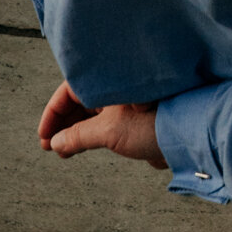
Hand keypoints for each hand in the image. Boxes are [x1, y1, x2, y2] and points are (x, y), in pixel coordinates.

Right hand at [38, 79, 166, 169]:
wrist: (188, 135)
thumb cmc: (153, 122)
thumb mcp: (109, 131)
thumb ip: (79, 136)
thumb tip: (56, 142)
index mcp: (108, 80)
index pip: (70, 90)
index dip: (53, 113)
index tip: (43, 135)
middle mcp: (116, 87)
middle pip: (79, 101)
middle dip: (62, 124)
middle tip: (49, 145)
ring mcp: (125, 102)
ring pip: (91, 113)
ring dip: (74, 131)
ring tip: (61, 150)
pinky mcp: (133, 118)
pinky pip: (103, 123)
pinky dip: (89, 134)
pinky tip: (78, 147)